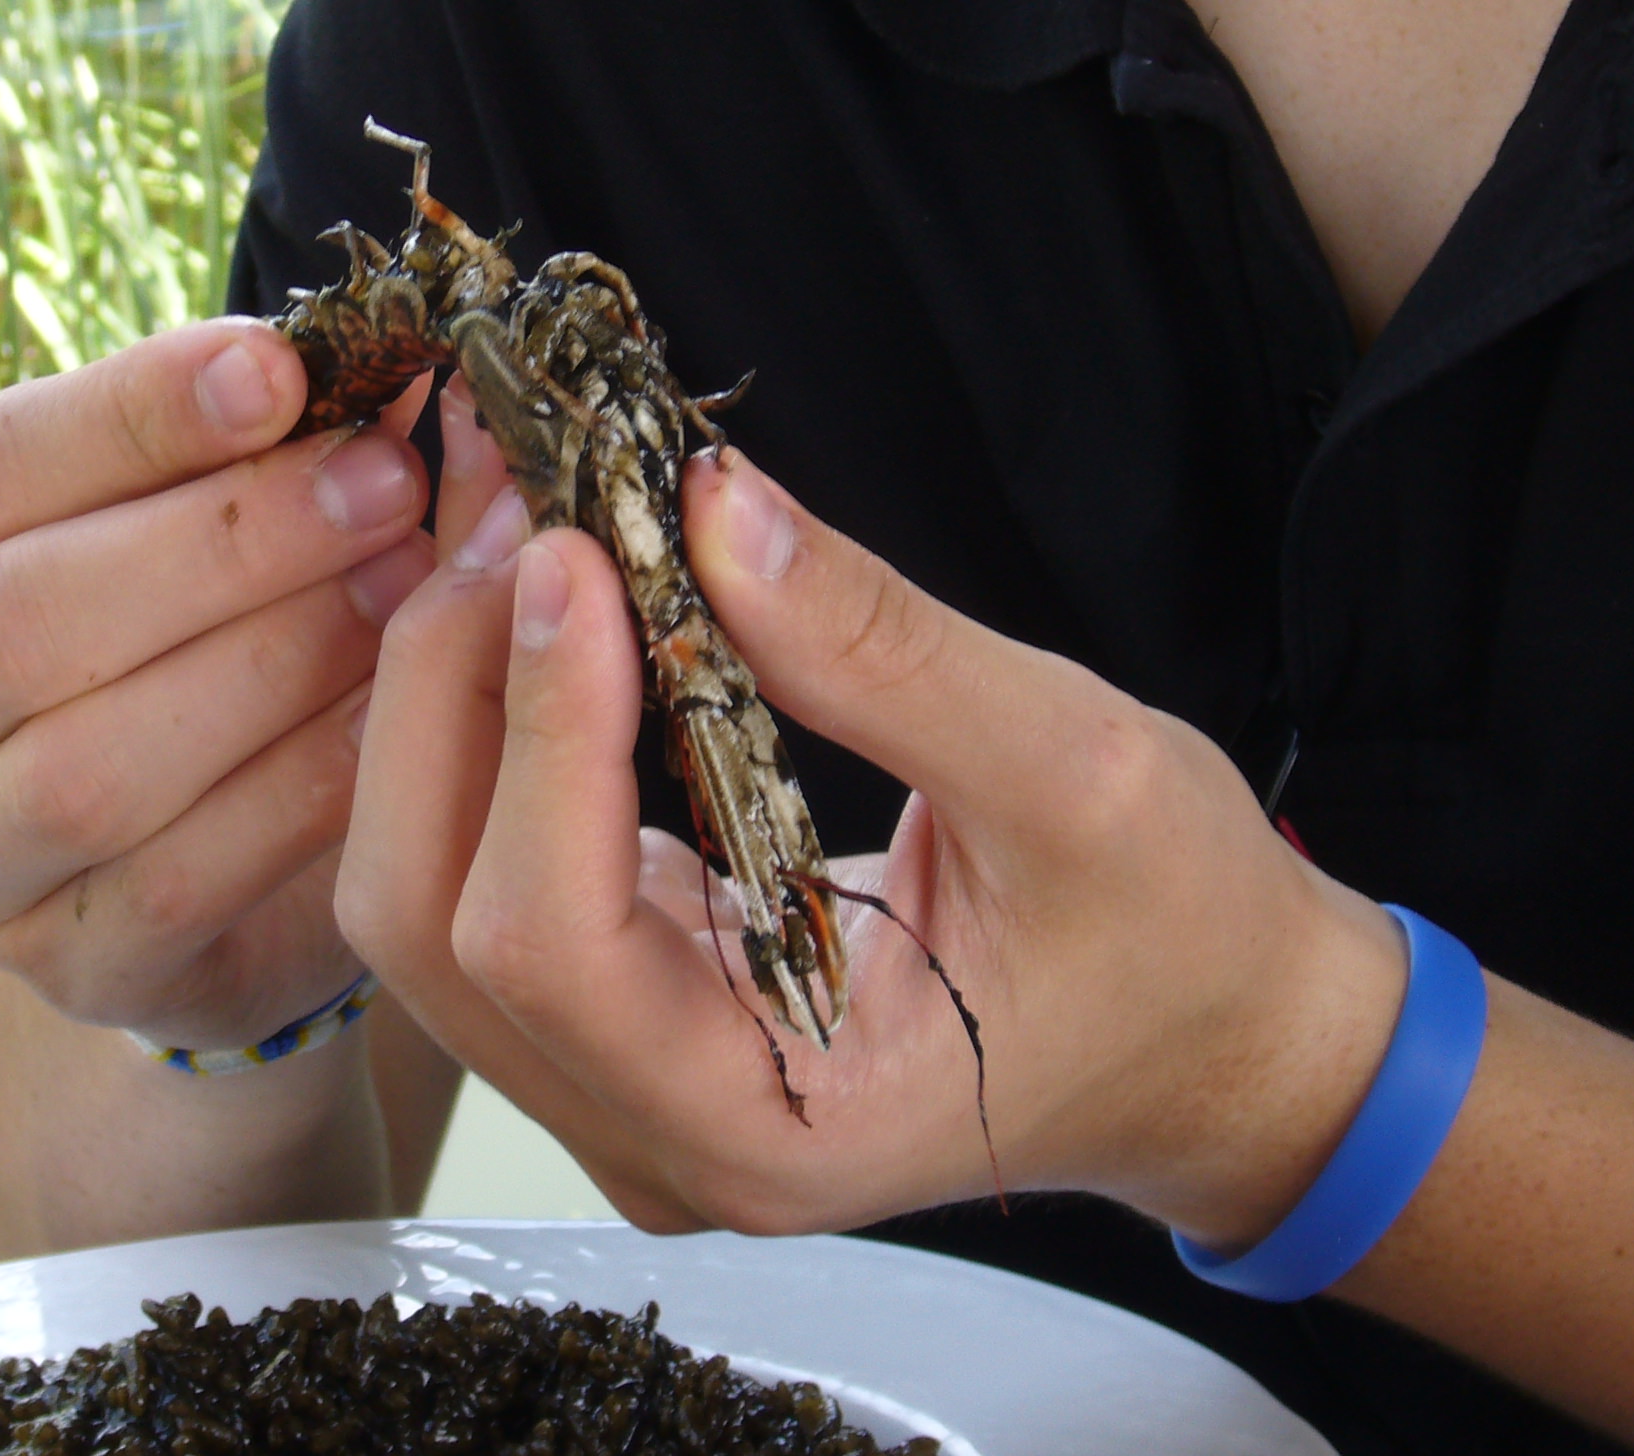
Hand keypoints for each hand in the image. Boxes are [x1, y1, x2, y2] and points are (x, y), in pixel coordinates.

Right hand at [0, 318, 440, 1049]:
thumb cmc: (155, 631)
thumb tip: (366, 355)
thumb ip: (219, 444)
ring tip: (408, 580)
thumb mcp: (154, 520)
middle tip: (381, 480)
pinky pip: (181, 878)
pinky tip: (393, 712)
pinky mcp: (59, 970)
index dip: (131, 415)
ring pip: (93, 764)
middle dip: (225, 539)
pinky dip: (300, 786)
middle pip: (23, 620)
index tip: (281, 366)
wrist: (179, 860)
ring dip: (274, 659)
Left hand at [338, 450, 1408, 1245]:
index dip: (536, 732)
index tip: (569, 553)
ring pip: (425, 895)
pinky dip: (489, 723)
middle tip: (525, 506)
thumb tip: (704, 509)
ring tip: (522, 528)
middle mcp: (656, 1127)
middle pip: (433, 920)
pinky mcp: (620, 1003)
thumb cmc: (1175, 935)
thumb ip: (880, 649)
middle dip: (451, 692)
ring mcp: (621, 1074)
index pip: (551, 944)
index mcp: (767, 1127)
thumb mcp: (1079, 770)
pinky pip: (482, 864)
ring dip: (447, 698)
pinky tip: (540, 599)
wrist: (1208, 1032)